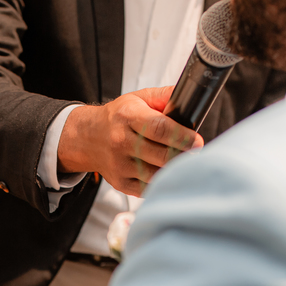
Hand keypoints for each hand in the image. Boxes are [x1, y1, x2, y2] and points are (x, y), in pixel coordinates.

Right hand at [57, 86, 204, 196]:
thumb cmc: (118, 118)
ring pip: (156, 175)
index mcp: (128, 117)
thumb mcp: (138, 99)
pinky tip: (167, 173)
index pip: (159, 129)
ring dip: (174, 170)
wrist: (87, 138)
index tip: (198, 142)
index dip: (182, 137)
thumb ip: (164, 96)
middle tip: (196, 153)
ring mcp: (120, 165)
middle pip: (161, 155)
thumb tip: (189, 97)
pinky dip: (161, 182)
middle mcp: (121, 142)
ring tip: (183, 163)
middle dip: (183, 155)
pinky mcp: (121, 183)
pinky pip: (148, 188)